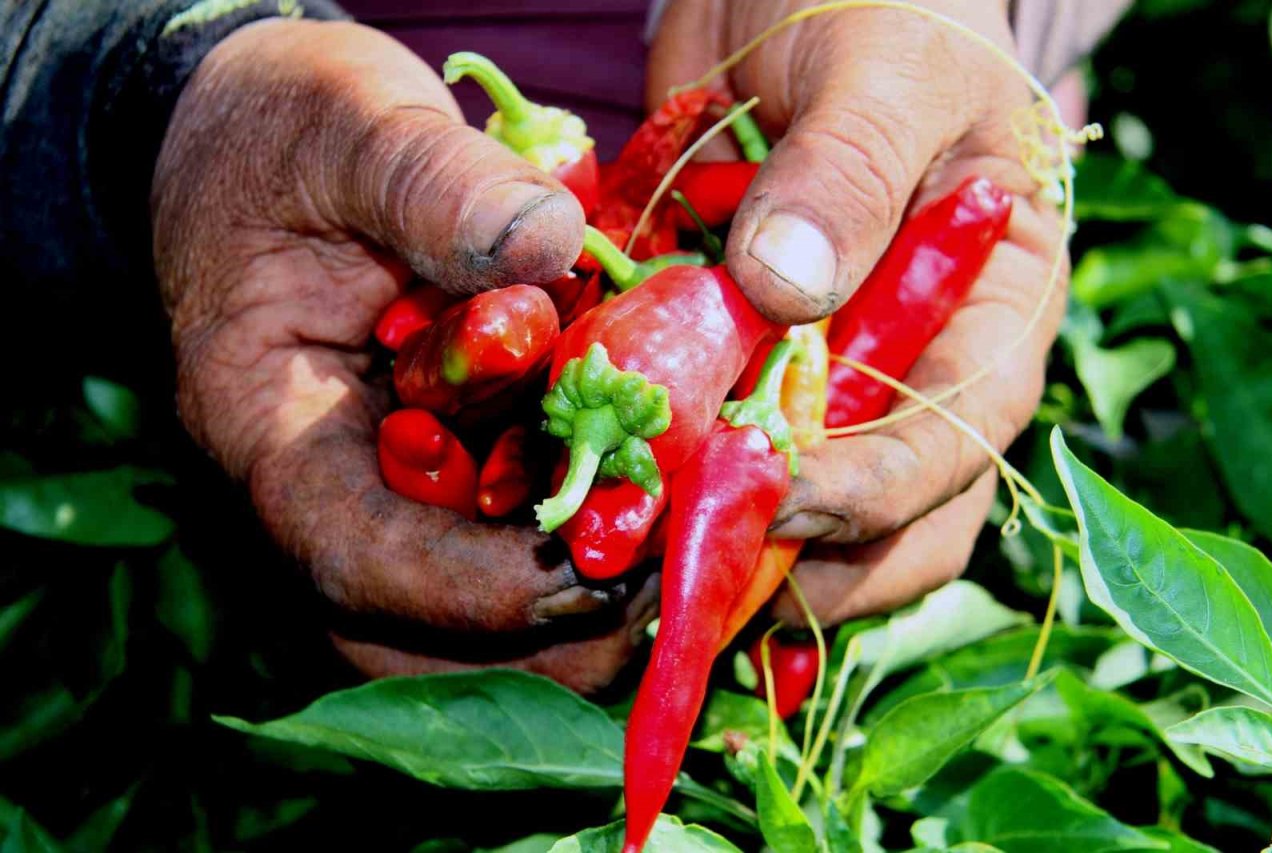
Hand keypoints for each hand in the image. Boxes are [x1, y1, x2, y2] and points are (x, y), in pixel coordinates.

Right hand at [152, 18, 655, 692]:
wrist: (277, 138)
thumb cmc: (288, 127)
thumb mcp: (345, 123)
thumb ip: (432, 182)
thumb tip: (547, 244)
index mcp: (265, 424)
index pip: (351, 558)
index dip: (473, 592)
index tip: (596, 574)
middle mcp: (320, 491)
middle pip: (417, 637)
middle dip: (548, 632)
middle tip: (675, 576)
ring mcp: (382, 495)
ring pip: (470, 628)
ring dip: (583, 613)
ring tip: (691, 548)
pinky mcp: (443, 481)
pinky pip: (512, 560)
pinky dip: (591, 553)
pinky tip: (672, 506)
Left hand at [648, 0, 1068, 622]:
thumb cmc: (883, 3)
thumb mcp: (886, 67)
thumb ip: (852, 170)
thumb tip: (789, 289)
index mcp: (988, 315)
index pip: (950, 442)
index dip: (865, 493)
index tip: (768, 499)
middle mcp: (909, 368)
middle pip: (878, 518)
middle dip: (789, 557)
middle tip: (685, 574)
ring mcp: (818, 376)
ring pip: (786, 505)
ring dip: (710, 538)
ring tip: (630, 560)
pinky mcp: (736, 362)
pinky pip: (702, 442)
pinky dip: (654, 471)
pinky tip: (595, 488)